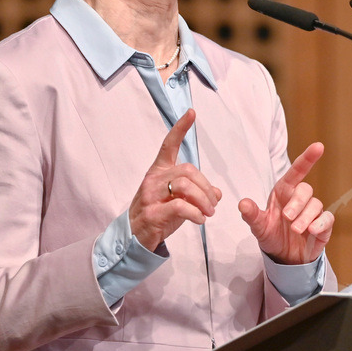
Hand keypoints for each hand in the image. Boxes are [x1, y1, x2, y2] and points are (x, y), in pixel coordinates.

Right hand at [129, 109, 221, 250]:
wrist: (134, 238)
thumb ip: (196, 192)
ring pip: (185, 187)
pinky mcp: (153, 213)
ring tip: (209, 212)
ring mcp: (151, 196)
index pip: (169, 145)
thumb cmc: (158, 214)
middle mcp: (153, 179)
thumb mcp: (178, 200)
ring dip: (204, 201)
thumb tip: (217, 192)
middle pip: (188, 171)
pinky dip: (196, 214)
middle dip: (206, 187)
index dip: (180, 128)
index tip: (191, 113)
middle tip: (213, 203)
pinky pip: (181, 206)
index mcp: (158, 171)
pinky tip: (200, 220)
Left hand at [238, 142, 333, 264]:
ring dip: (306, 217)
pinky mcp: (322, 225)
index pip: (296, 171)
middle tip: (288, 218)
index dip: (307, 158)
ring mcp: (312, 212)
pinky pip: (327, 218)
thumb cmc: (271, 234)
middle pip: (305, 190)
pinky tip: (312, 230)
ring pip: (316, 205)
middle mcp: (299, 199)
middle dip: (298, 203)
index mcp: (284, 192)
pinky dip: (321, 223)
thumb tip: (242, 203)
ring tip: (296, 230)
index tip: (318, 146)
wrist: (284, 257)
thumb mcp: (258, 226)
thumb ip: (251, 215)